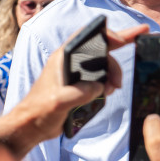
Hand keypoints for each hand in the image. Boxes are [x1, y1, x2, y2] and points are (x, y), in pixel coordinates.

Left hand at [0, 24, 147, 157]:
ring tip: (114, 88)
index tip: (127, 38)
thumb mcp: (59, 101)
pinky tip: (109, 91)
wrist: (31, 126)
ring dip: (114, 74)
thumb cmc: (38, 110)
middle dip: (118, 56)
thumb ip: (81, 93)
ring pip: (103, 66)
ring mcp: (76, 74)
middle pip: (101, 50)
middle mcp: (71, 62)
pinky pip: (101, 78)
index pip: (88, 37)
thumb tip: (100, 88)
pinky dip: (109, 83)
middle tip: (128, 66)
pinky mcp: (80, 86)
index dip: (109, 34)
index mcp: (63, 58)